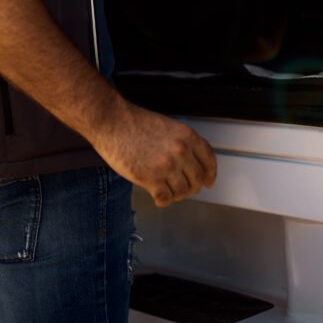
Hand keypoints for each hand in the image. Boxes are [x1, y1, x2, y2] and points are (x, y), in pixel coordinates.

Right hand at [91, 96, 216, 207]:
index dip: (210, 174)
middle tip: (182, 188)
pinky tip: (157, 197)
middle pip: (197, 180)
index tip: (208, 182)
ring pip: (182, 192)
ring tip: (166, 190)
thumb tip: (189, 165)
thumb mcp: (166, 126)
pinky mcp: (151, 179)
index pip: (209, 160)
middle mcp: (181, 151)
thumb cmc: (134, 122)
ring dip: (175, 194)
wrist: (112, 121)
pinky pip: (165, 199)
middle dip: (191, 187)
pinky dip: (163, 201)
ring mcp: (166, 166)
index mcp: (187, 136)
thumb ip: (181, 144)